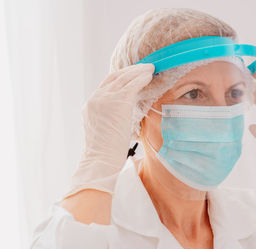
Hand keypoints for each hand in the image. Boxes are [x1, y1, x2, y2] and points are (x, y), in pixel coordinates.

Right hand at [66, 63, 153, 196]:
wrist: (100, 161)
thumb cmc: (105, 154)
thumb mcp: (104, 130)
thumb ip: (110, 118)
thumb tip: (124, 116)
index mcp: (90, 105)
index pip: (106, 85)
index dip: (120, 78)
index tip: (131, 75)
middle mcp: (95, 98)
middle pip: (114, 77)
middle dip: (129, 71)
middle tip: (143, 67)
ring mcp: (105, 99)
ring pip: (124, 78)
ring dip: (138, 71)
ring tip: (150, 68)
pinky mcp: (118, 101)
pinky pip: (132, 84)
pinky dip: (141, 78)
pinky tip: (150, 76)